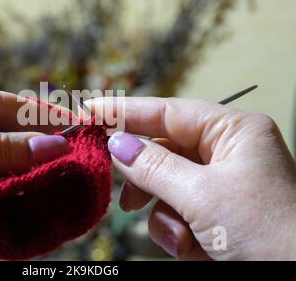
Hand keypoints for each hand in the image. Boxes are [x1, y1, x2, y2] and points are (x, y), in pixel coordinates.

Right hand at [90, 97, 295, 259]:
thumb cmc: (266, 234)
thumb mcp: (201, 196)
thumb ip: (153, 166)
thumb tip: (116, 144)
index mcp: (233, 132)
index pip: (168, 111)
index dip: (126, 111)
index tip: (91, 110)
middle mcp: (228, 152)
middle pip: (165, 151)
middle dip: (147, 179)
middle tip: (125, 194)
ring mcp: (224, 183)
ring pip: (168, 185)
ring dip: (165, 214)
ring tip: (178, 238)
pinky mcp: (219, 212)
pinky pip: (179, 211)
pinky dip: (177, 232)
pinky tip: (191, 248)